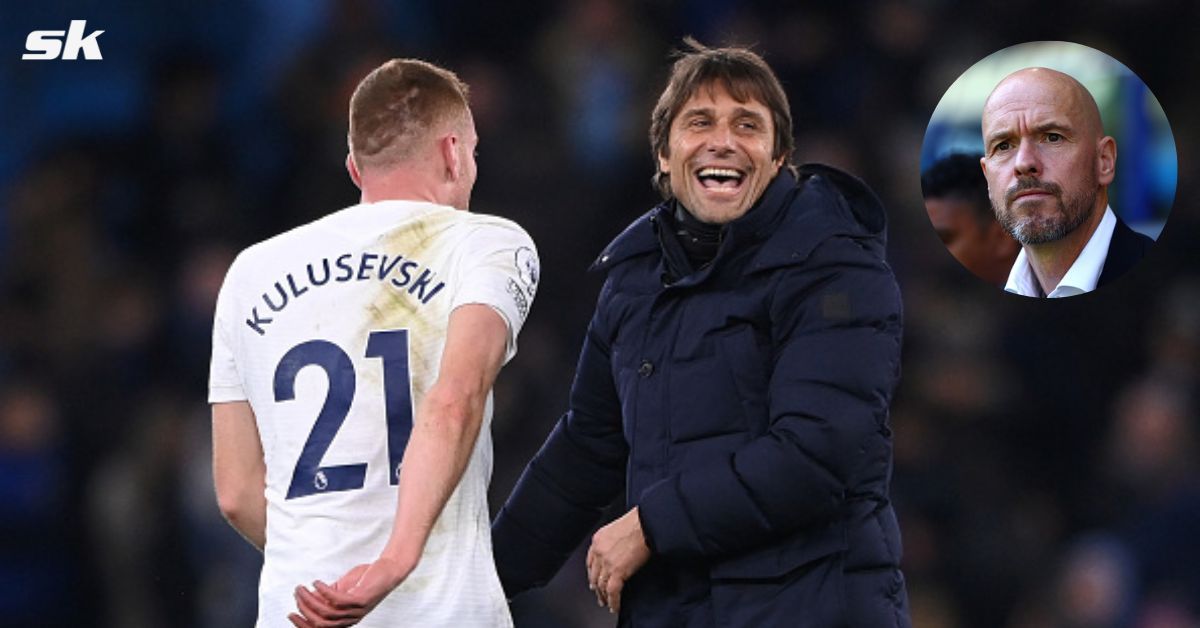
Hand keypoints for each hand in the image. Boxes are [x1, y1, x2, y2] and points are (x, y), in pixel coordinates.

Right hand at [288, 557, 410, 626]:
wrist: (388, 570)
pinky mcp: (361, 600)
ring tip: (303, 587)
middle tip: (296, 595)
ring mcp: (356, 610)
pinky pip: (338, 600)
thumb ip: (326, 596)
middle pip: (321, 623)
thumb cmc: (366, 580)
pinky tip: (317, 583)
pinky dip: (324, 592)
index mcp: (345, 619)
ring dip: (311, 600)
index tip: (291, 614)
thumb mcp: (342, 589)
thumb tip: (307, 597)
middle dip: (304, 610)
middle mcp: (350, 618)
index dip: (304, 624)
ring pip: (327, 612)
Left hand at [586, 507, 650, 613]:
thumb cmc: (639, 522)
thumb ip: (613, 542)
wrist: (647, 523)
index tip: (594, 580)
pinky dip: (613, 601)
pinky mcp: (617, 571)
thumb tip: (618, 552)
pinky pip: (612, 591)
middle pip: (594, 575)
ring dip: (603, 596)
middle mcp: (599, 551)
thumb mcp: (619, 529)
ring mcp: (607, 562)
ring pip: (601, 585)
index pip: (590, 561)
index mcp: (598, 540)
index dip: (592, 573)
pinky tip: (615, 606)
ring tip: (607, 603)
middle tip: (599, 594)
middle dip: (596, 587)